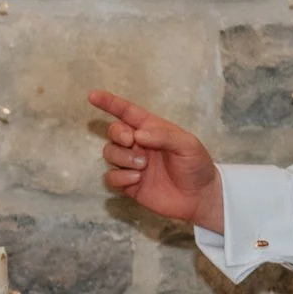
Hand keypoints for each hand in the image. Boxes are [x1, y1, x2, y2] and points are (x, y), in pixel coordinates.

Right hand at [88, 89, 222, 230]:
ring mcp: (132, 164)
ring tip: (143, 166)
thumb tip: (137, 134)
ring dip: (123, 157)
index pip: (127, 112)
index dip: (109, 103)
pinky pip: (111, 177)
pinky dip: (120, 177)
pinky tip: (137, 180)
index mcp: (151, 128)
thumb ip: (164, 136)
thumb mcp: (188, 145)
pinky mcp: (128, 184)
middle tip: (131, 141)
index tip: (93, 96)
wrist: (199, 197)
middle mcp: (138, 144)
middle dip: (117, 133)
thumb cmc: (196, 165)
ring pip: (110, 153)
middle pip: (114, 131)